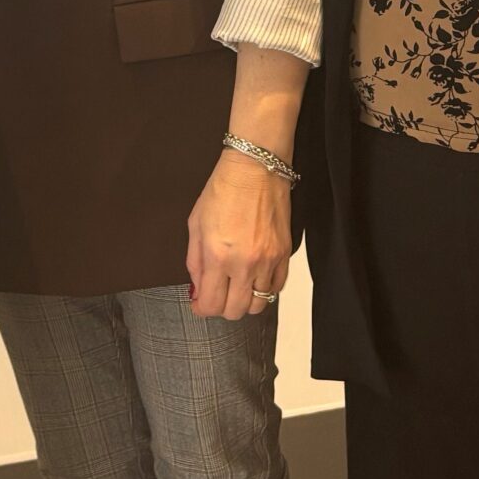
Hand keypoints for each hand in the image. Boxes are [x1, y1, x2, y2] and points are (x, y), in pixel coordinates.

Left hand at [186, 148, 292, 320]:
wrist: (255, 168)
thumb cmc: (224, 189)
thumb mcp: (195, 225)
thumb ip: (194, 262)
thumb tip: (198, 289)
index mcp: (217, 255)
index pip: (211, 305)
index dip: (202, 308)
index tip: (200, 302)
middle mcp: (245, 263)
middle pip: (235, 311)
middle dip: (222, 307)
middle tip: (217, 293)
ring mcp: (268, 260)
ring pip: (259, 304)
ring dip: (245, 300)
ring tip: (237, 285)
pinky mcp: (284, 253)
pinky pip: (277, 287)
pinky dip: (265, 289)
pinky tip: (255, 277)